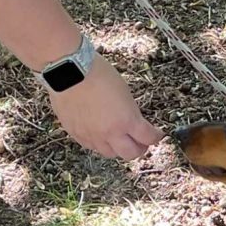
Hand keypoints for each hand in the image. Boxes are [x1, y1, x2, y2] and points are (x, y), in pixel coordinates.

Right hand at [48, 54, 162, 159]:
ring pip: (110, 153)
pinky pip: (91, 147)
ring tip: (118, 139)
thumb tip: (132, 121)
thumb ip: (130, 112)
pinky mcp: (76, 134)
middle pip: (130, 154)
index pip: (148, 138)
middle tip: (140, 142)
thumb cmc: (96, 74)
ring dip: (118, 148)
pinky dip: (99, 143)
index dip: (156, 136)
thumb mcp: (124, 91)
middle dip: (139, 148)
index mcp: (127, 120)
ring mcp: (92, 136)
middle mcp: (110, 133)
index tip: (157, 134)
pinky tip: (100, 134)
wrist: (68, 71)